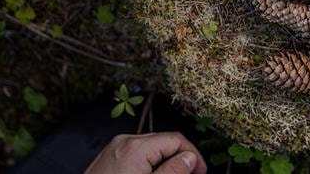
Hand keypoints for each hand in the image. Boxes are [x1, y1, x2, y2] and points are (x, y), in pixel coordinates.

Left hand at [85, 132, 206, 173]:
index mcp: (136, 147)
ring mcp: (115, 149)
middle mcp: (125, 142)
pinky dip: (150, 164)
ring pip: (151, 149)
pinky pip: (137, 155)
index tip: (200, 171)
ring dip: (166, 162)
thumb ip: (172, 171)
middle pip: (164, 142)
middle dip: (180, 159)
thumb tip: (190, 158)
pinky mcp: (110, 158)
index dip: (193, 155)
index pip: (176, 140)